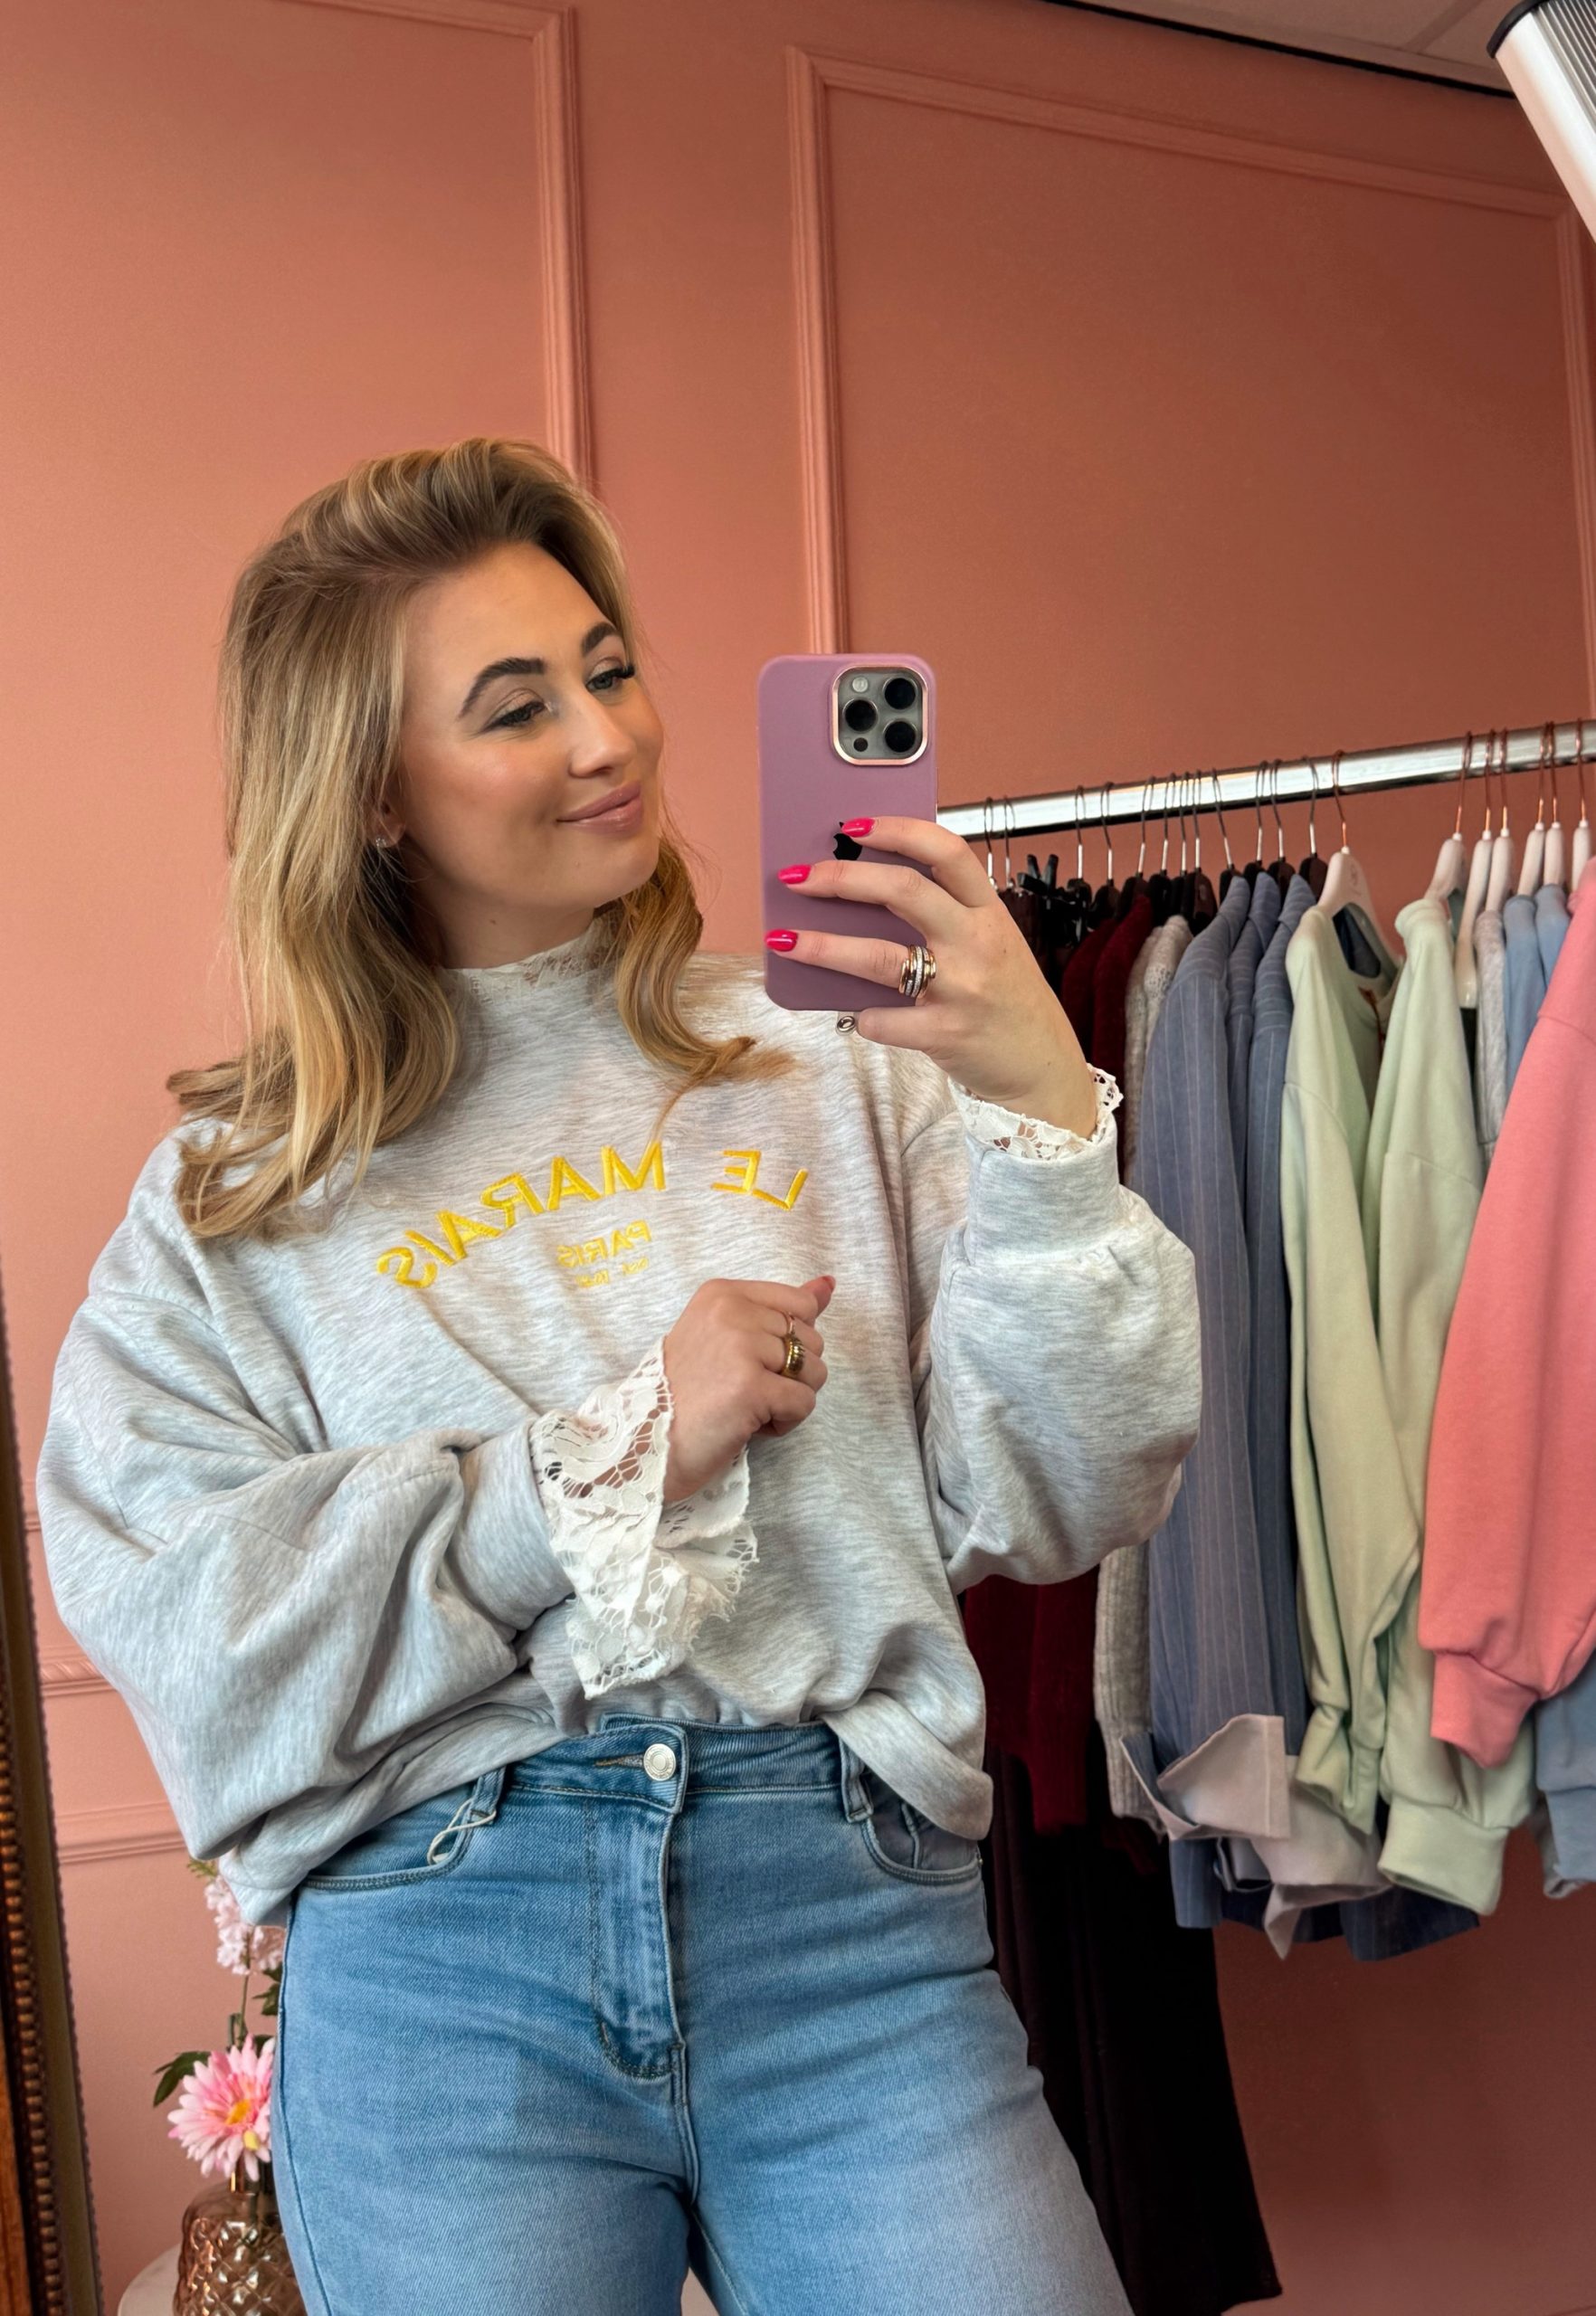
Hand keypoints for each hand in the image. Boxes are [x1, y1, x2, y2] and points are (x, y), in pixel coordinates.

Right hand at [660, 1273, 833, 1502]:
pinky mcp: (750, 1387)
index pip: (800, 1304)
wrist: (645, 1442)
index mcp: (723, 1293)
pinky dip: (785, 1422)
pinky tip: (749, 1425)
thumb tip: (829, 1284)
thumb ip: (780, 1308)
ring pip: (815, 1371)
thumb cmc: (687, 1394)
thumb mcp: (727, 1337)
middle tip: (743, 1391)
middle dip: (790, 1375)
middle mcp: (731, 1311)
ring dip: (790, 1399)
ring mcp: (741, 1347)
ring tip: (748, 1407)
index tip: (751, 1361)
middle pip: (812, 1341)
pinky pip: (804, 1403)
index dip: (791, 1342)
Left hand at [767, 815, 1096, 1132]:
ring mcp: (962, 988)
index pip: (945, 851)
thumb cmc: (1006, 998)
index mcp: (988, 911)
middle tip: (798, 878)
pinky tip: (850, 1013)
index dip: (896, 830)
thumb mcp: (990, 943)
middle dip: (841, 878)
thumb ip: (945, 917)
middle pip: (903, 891)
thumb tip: (863, 892)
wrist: (1042, 1066)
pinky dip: (859, 1016)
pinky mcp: (945, 1033)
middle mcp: (977, 942)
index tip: (851, 826)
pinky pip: (882, 1020)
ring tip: (782, 939)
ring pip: (879, 956)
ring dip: (822, 945)